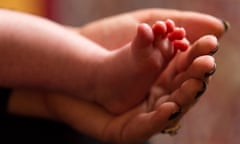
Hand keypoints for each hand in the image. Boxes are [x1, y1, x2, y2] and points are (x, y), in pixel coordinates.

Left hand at [68, 8, 223, 135]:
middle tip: (206, 64)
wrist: (76, 62)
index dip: (198, 56)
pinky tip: (169, 107)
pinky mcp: (128, 126)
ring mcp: (144, 108)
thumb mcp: (145, 24)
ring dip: (184, 97)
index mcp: (164, 70)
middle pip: (183, 87)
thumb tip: (218, 26)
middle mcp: (158, 91)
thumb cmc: (107, 38)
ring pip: (171, 107)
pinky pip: (147, 125)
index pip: (187, 66)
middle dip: (196, 75)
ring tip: (194, 85)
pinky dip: (159, 118)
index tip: (210, 45)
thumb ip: (178, 21)